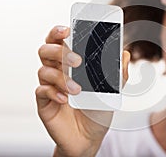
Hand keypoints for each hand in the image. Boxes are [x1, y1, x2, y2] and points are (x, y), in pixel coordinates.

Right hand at [36, 26, 129, 156]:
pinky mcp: (44, 103)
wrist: (89, 136)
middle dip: (59, 51)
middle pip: (46, 50)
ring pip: (43, 70)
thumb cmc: (98, 109)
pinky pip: (41, 91)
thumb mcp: (112, 90)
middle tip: (76, 60)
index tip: (67, 29)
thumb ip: (118, 72)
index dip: (59, 32)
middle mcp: (58, 71)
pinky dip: (53, 92)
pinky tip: (65, 99)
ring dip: (60, 77)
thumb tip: (124, 53)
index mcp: (72, 64)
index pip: (60, 42)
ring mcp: (49, 86)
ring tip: (77, 89)